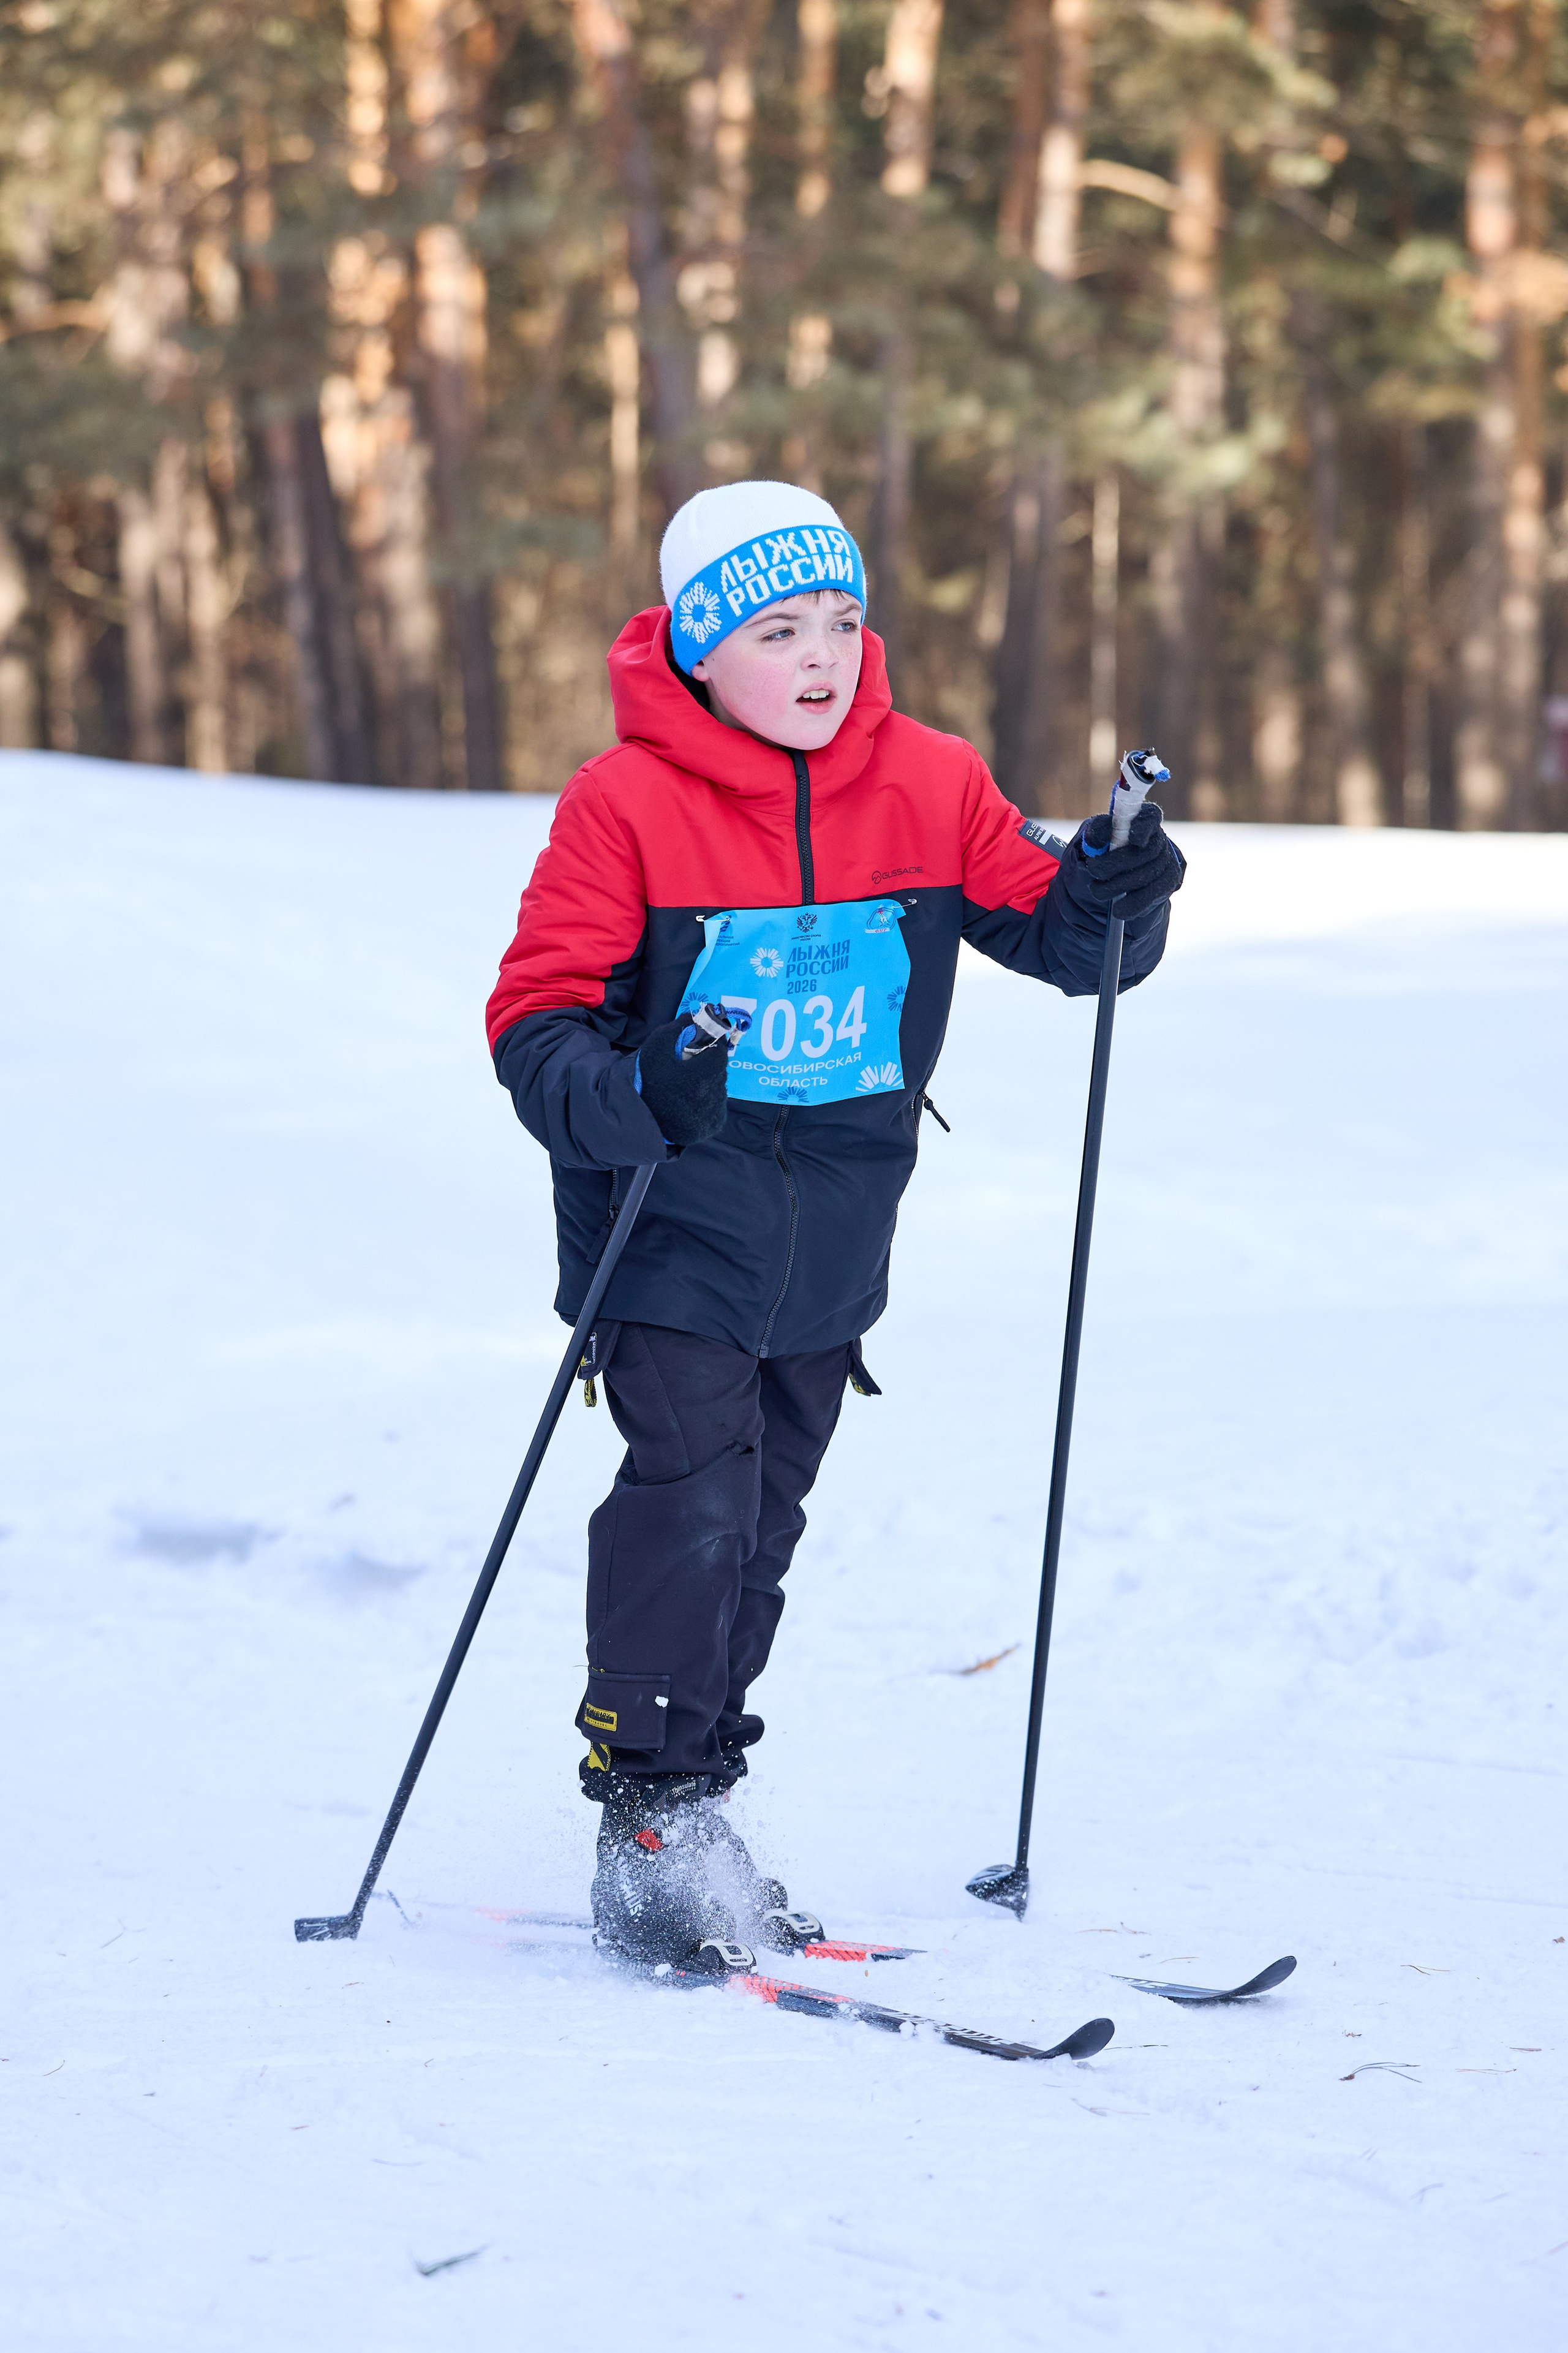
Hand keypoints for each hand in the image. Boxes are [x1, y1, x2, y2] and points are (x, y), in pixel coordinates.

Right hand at [636, 1012, 730, 1145]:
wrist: (642, 1120)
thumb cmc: (649, 1081)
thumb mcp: (656, 1048)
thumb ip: (676, 1028)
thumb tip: (694, 1015)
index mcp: (705, 1072)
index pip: (720, 1049)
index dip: (710, 1044)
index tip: (699, 1045)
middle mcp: (716, 1092)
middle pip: (719, 1068)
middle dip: (707, 1062)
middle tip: (688, 1065)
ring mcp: (717, 1110)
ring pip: (719, 1086)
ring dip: (708, 1081)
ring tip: (686, 1085)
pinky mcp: (715, 1124)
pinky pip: (718, 1104)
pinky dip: (708, 1099)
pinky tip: (690, 1101)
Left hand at [1060, 800, 1184, 919]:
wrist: (1113, 876)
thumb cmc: (1105, 848)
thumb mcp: (1096, 836)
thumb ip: (1096, 833)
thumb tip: (1094, 841)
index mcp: (1144, 818)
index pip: (1151, 816)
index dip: (1144, 828)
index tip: (1134, 839)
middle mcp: (1160, 837)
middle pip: (1148, 851)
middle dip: (1118, 863)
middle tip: (1094, 871)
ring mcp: (1167, 860)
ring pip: (1150, 874)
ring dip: (1121, 886)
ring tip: (1098, 892)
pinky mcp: (1169, 881)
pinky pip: (1155, 894)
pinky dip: (1136, 904)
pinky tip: (1119, 910)